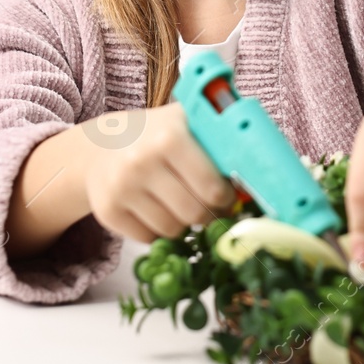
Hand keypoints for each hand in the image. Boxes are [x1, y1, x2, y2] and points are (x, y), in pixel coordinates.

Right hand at [83, 102, 237, 242]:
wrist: (101, 145)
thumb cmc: (157, 135)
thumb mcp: (186, 124)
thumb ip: (219, 141)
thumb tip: (262, 171)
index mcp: (170, 137)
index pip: (212, 188)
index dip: (225, 197)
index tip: (225, 194)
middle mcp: (142, 162)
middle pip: (194, 213)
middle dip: (208, 214)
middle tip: (208, 206)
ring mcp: (122, 188)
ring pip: (172, 230)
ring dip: (183, 224)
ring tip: (179, 204)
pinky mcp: (107, 211)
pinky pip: (148, 239)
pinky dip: (158, 231)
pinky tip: (156, 210)